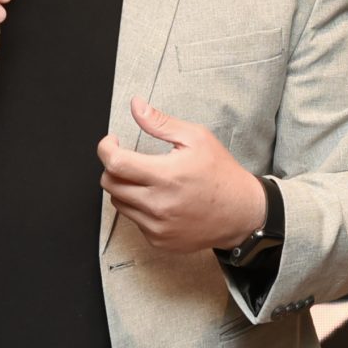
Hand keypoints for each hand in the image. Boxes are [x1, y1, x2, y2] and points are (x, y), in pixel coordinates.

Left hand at [98, 99, 267, 252]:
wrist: (241, 213)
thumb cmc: (221, 174)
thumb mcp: (196, 138)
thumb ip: (161, 122)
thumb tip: (136, 106)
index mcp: (166, 176)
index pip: (115, 163)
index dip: (106, 148)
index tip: (111, 142)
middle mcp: (158, 205)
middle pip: (110, 183)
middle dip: (113, 166)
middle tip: (128, 158)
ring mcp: (157, 227)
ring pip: (118, 203)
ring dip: (124, 187)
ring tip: (145, 179)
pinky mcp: (159, 241)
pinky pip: (134, 220)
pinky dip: (138, 207)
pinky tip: (157, 199)